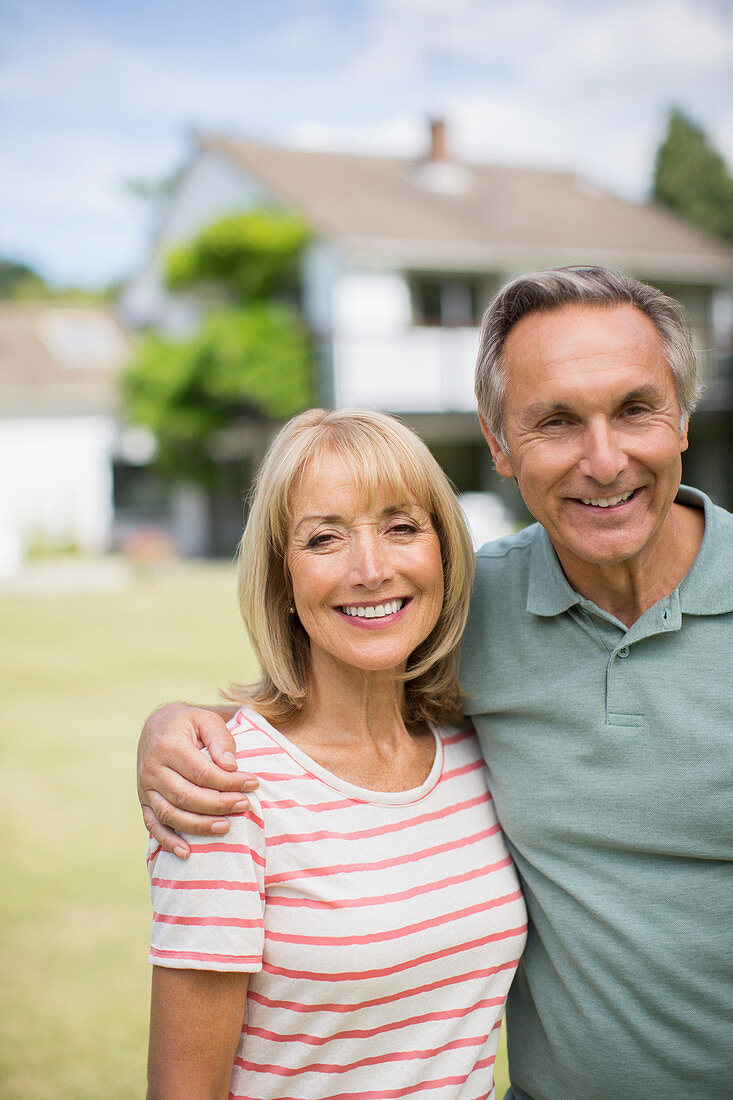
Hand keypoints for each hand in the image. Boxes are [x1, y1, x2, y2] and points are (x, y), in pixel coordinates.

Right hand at [137, 702, 256, 857]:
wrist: (157, 725)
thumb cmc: (188, 723)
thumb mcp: (206, 720)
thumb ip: (220, 740)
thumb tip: (230, 767)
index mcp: (168, 746)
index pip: (202, 772)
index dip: (229, 782)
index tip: (252, 784)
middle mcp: (151, 769)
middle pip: (186, 796)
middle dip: (219, 804)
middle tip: (244, 805)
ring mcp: (145, 787)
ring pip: (171, 814)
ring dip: (199, 826)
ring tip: (226, 828)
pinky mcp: (143, 801)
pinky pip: (153, 825)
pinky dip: (168, 841)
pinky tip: (187, 853)